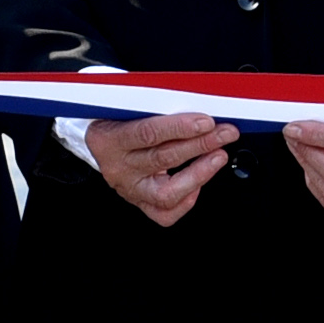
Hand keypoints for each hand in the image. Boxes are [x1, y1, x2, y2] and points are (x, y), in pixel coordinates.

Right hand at [88, 111, 239, 226]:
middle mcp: (117, 167)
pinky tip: (198, 184)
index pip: (147, 134)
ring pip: (167, 192)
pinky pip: (165, 213)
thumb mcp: (126, 109)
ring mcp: (128, 189)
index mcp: (108, 139)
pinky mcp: (139, 203)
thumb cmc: (116, 122)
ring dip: (199, 173)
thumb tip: (196, 114)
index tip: (206, 122)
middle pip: (163, 159)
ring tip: (218, 157)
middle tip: (224, 135)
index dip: (180, 128)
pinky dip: (187, 200)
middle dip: (200, 145)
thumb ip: (154, 110)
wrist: (100, 143)